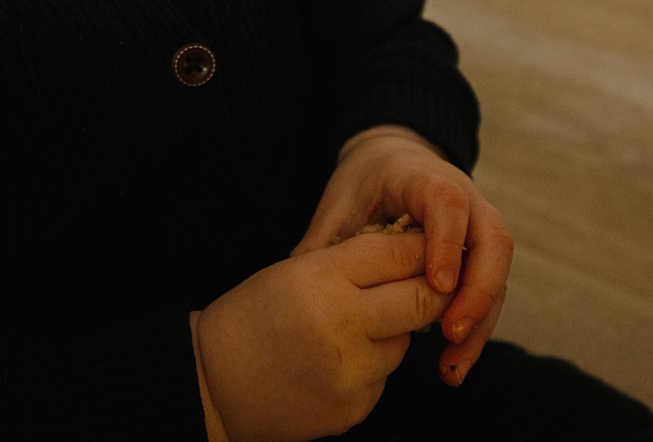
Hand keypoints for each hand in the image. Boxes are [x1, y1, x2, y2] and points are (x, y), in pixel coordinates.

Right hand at [193, 232, 452, 441]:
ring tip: (352, 330)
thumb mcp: (295, 270)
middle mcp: (342, 323)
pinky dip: (370, 366)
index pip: (397, 253)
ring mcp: (351, 371)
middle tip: (440, 284)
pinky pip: (383, 378)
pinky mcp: (354, 407)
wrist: (212, 385)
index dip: (423, 248)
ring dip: (393, 332)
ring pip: (403, 342)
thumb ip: (353, 261)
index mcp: (322, 278)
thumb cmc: (254, 318)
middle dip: (436, 290)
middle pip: (421, 300)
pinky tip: (335, 363)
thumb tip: (418, 252)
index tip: (435, 246)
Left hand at [294, 125, 514, 386]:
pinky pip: (491, 290)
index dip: (446, 242)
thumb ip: (326, 242)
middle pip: (493, 240)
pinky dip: (476, 328)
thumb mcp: (340, 203)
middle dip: (478, 291)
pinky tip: (452, 363)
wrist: (391, 163)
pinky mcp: (480, 254)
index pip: (448, 202)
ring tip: (452, 367)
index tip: (436, 285)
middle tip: (450, 333)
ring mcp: (478, 225)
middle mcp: (464, 198)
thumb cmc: (363, 184)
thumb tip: (299, 286)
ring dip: (482, 320)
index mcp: (423, 179)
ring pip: (498, 271)